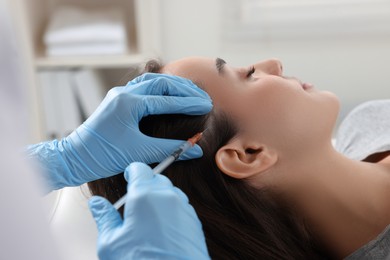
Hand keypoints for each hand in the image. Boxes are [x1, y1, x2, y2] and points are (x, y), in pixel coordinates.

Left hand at [26, 73, 211, 190]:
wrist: (74, 158)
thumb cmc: (102, 156)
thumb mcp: (139, 152)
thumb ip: (170, 149)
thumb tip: (196, 150)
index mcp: (128, 104)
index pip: (166, 100)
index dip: (189, 104)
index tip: (207, 106)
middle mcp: (123, 94)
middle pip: (161, 83)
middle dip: (184, 89)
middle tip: (203, 96)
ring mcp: (119, 95)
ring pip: (152, 81)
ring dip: (173, 85)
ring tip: (191, 92)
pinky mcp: (117, 100)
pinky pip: (143, 87)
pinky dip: (160, 88)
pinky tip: (170, 94)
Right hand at [89, 162, 209, 259]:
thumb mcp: (111, 242)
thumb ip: (104, 217)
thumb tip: (97, 203)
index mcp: (145, 196)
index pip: (140, 169)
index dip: (132, 171)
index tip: (128, 177)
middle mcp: (168, 197)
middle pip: (156, 178)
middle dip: (145, 185)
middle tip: (134, 203)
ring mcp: (184, 208)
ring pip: (170, 192)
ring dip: (159, 198)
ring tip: (147, 219)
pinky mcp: (194, 221)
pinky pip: (180, 206)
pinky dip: (171, 210)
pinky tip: (162, 229)